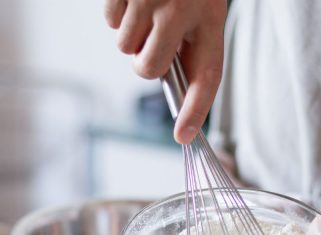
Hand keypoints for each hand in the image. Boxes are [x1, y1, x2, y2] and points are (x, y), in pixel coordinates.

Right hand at [104, 0, 226, 143]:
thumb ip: (190, 42)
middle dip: (145, 61)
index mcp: (210, 16)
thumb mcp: (201, 6)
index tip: (184, 136)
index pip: (207, 75)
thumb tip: (170, 79)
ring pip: (125, 46)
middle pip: (150, 68)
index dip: (196, 110)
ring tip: (147, 6)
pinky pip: (110, 21)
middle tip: (153, 36)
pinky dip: (117, 12)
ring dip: (131, 32)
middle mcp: (182, 9)